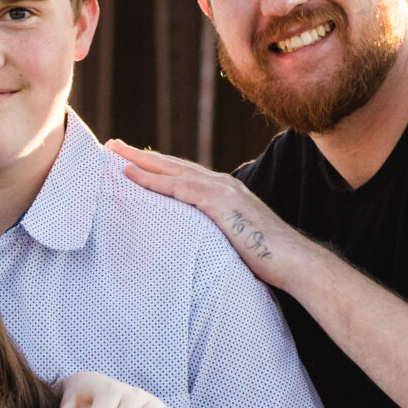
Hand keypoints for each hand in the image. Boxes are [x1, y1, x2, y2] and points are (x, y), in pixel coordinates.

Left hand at [107, 141, 318, 293]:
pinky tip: (130, 176)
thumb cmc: (267, 257)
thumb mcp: (233, 238)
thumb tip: (195, 240)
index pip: (183, 174)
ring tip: (113, 154)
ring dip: (140, 161)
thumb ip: (214, 230)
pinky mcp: (219, 203)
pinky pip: (177, 188)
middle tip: (112, 146)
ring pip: (171, 171)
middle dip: (141, 155)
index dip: (157, 166)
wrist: (295, 262)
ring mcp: (221, 191)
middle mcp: (222, 184)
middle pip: (173, 165)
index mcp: (225, 191)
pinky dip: (151, 180)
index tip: (131, 160)